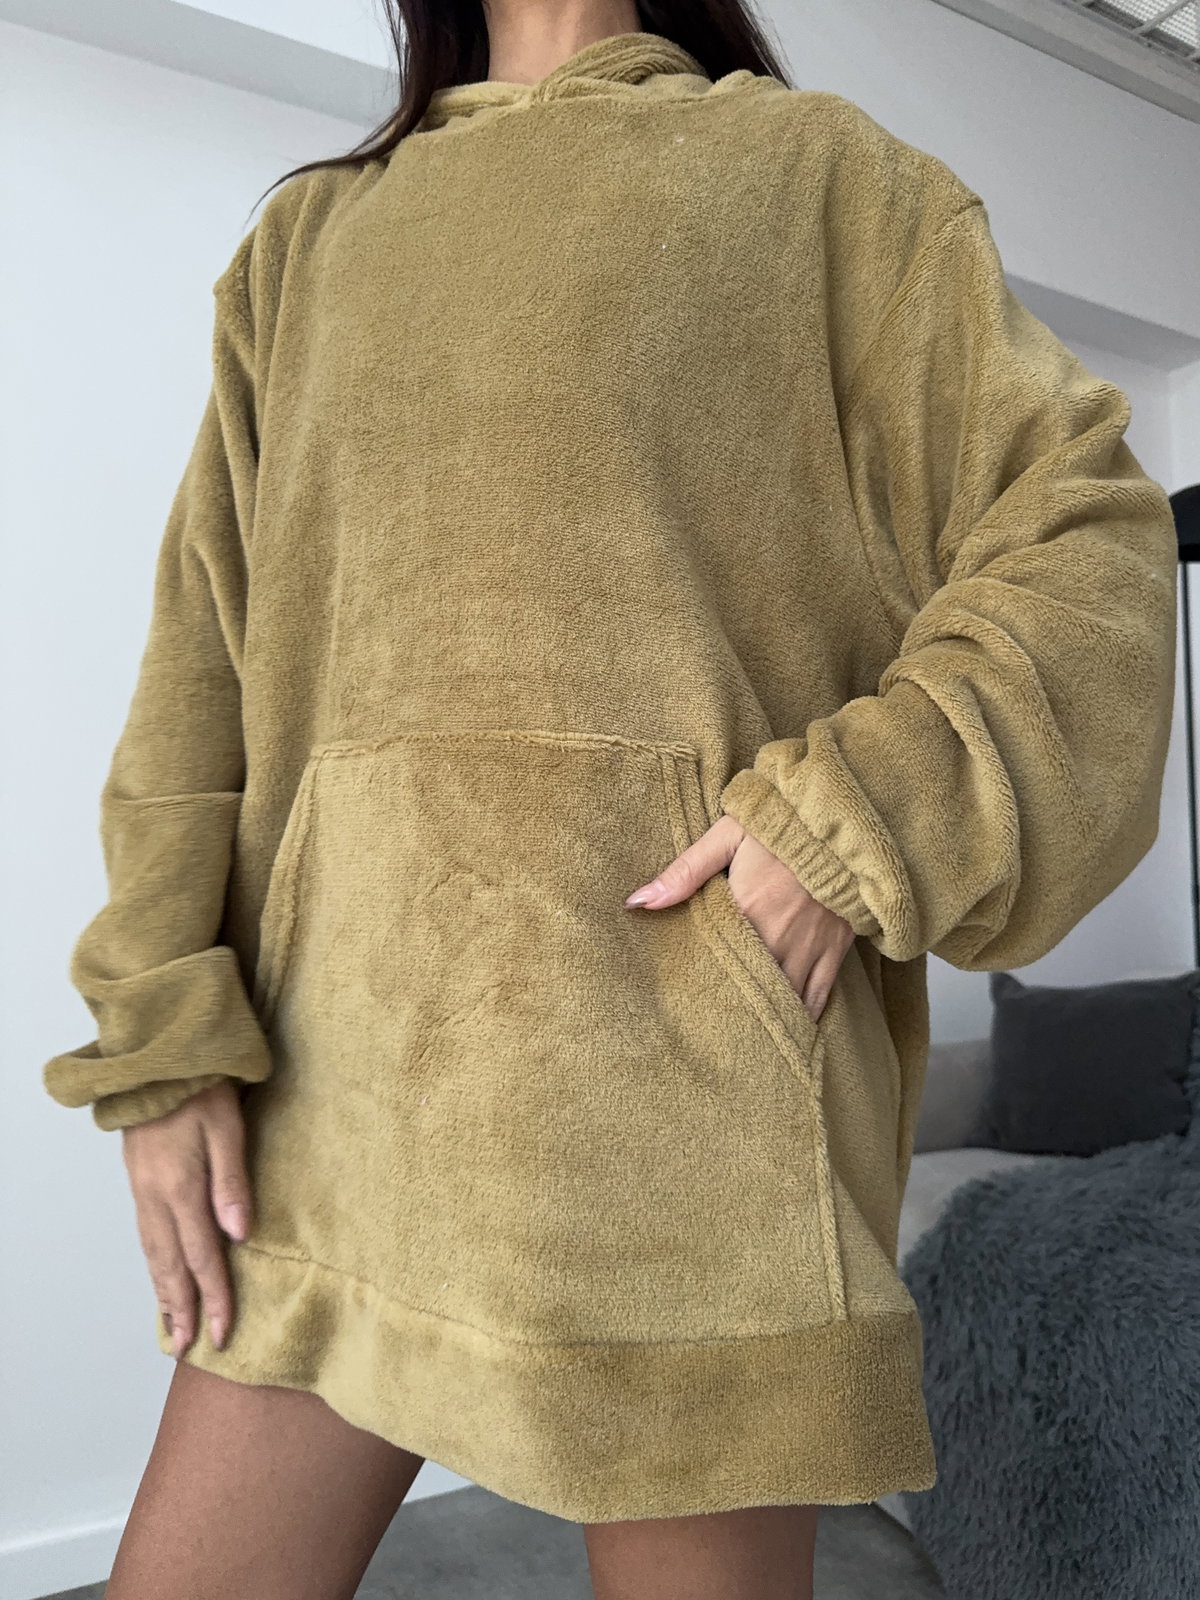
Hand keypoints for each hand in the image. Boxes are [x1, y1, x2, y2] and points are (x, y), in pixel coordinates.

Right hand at [121, 1079, 252, 1356]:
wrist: (156, 1059)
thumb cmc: (200, 1087)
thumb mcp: (226, 1127)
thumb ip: (232, 1181)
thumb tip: (239, 1235)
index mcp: (181, 1188)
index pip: (202, 1256)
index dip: (214, 1297)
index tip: (222, 1334)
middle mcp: (156, 1196)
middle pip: (170, 1265)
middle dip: (181, 1309)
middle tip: (186, 1349)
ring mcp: (143, 1190)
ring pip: (153, 1254)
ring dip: (163, 1292)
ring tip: (170, 1325)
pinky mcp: (139, 1180)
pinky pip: (145, 1235)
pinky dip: (152, 1264)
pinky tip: (160, 1274)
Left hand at [624, 814, 854, 1022]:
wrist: (842, 823)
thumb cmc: (780, 825)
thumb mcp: (727, 836)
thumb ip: (684, 872)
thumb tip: (637, 902)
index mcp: (747, 911)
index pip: (714, 960)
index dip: (697, 981)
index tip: (681, 998)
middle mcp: (778, 939)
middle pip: (748, 986)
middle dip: (730, 1006)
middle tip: (708, 1029)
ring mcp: (809, 948)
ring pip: (783, 998)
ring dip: (764, 1014)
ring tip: (742, 1035)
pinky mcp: (835, 950)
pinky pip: (819, 996)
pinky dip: (803, 1016)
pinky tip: (789, 1029)